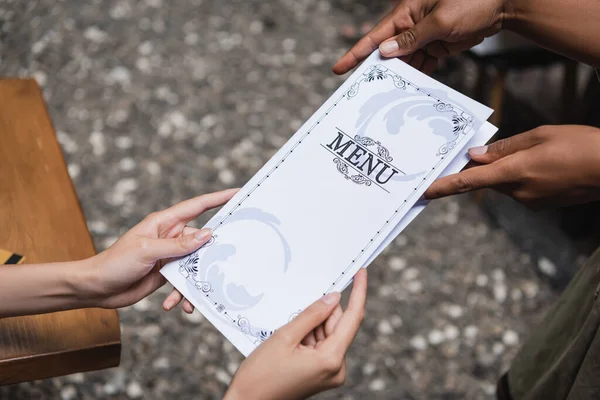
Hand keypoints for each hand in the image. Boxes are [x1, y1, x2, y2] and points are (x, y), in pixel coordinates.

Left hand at [81, 189, 237, 308]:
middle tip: (226, 264)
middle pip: (202, 240)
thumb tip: (207, 234)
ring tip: (191, 299)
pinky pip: (185, 281)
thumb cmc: (115, 262)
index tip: (238, 193)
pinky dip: (183, 294)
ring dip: (196, 282)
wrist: (96, 288)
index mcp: (164, 223)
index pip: (197, 206)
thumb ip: (178, 245)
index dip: (218, 198)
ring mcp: (170, 256)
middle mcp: (170, 237)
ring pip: (195, 265)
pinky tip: (174, 305)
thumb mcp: (147, 251)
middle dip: (213, 254)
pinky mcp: (167, 273)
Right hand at [225, 269, 367, 399]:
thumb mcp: (285, 337)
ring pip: (328, 334)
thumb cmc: (261, 374)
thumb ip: (312, 315)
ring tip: (287, 336)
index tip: (361, 273)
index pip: (352, 318)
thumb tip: (334, 298)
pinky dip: (309, 336)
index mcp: (331, 359)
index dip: (358, 293)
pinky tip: (291, 341)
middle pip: (338, 326)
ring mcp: (330, 372)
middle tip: (299, 310)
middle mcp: (337, 368)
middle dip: (322, 313)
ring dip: (312, 326)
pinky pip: (322, 345)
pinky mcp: (322, 374)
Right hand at [332, 0, 508, 74]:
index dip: (356, 53)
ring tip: (389, 95)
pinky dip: (418, 76)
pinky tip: (412, 89)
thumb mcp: (440, 21)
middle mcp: (411, 25)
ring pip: (405, 61)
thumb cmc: (472, 3)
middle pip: (388, 51)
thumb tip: (385, 51)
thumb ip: (412, 39)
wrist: (503, 5)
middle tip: (365, 91)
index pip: (376, 36)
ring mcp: (424, 37)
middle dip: (379, 70)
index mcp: (407, 13)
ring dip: (400, 76)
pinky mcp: (437, 46)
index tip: (340, 69)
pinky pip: (422, 64)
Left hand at [424, 125, 599, 208]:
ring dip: (510, 169)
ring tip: (542, 153)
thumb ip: (505, 148)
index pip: (469, 182)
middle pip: (489, 179)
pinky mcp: (542, 206)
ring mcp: (531, 202)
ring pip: (506, 183)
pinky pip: (522, 189)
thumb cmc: (582, 145)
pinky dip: (524, 176)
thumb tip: (476, 157)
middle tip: (499, 148)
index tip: (425, 192)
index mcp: (514, 173)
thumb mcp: (541, 135)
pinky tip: (547, 165)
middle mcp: (519, 193)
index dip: (444, 187)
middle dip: (488, 166)